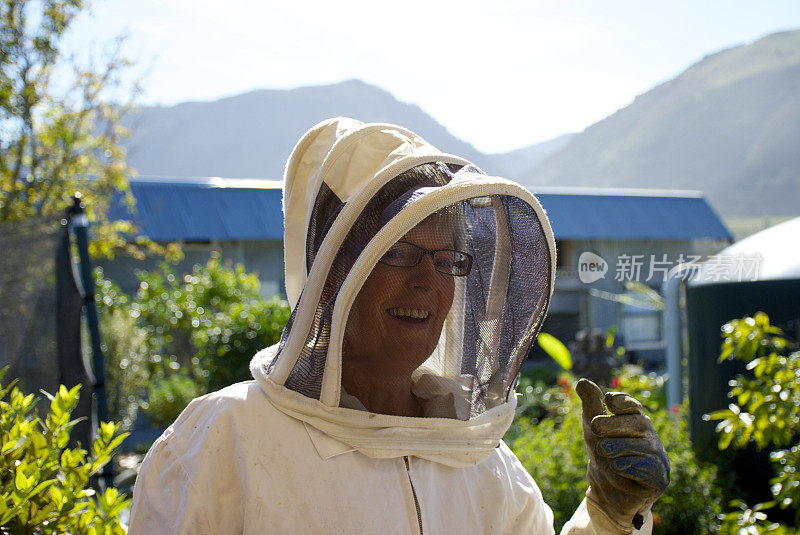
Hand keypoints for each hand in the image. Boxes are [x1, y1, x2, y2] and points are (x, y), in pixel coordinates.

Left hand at [575, 378, 669, 531]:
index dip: (619, 402)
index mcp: (636, 418)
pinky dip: (622, 471)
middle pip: (626, 423)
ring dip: (611, 455)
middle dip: (604, 431)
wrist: (610, 492)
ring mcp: (658, 454)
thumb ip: (591, 404)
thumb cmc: (604, 454)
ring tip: (612, 461)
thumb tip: (582, 381)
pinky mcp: (660, 476)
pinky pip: (634, 467)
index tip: (609, 402)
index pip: (630, 403)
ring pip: (626, 446)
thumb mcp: (593, 428)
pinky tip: (623, 473)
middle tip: (600, 443)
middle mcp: (650, 433)